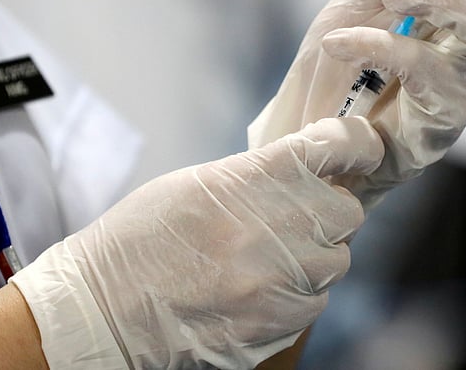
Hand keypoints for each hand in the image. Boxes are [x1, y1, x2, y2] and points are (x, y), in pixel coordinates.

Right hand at [10, 117, 382, 368]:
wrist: (104, 309)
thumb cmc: (142, 238)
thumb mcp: (200, 183)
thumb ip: (261, 175)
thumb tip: (309, 173)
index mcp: (258, 177)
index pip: (339, 146)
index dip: (358, 144)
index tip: (360, 148)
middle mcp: (282, 224)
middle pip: (348, 212)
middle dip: (328, 213)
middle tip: (294, 219)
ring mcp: (286, 278)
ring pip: (337, 260)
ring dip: (314, 257)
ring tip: (266, 260)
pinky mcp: (282, 321)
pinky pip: (316, 301)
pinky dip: (297, 294)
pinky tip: (258, 292)